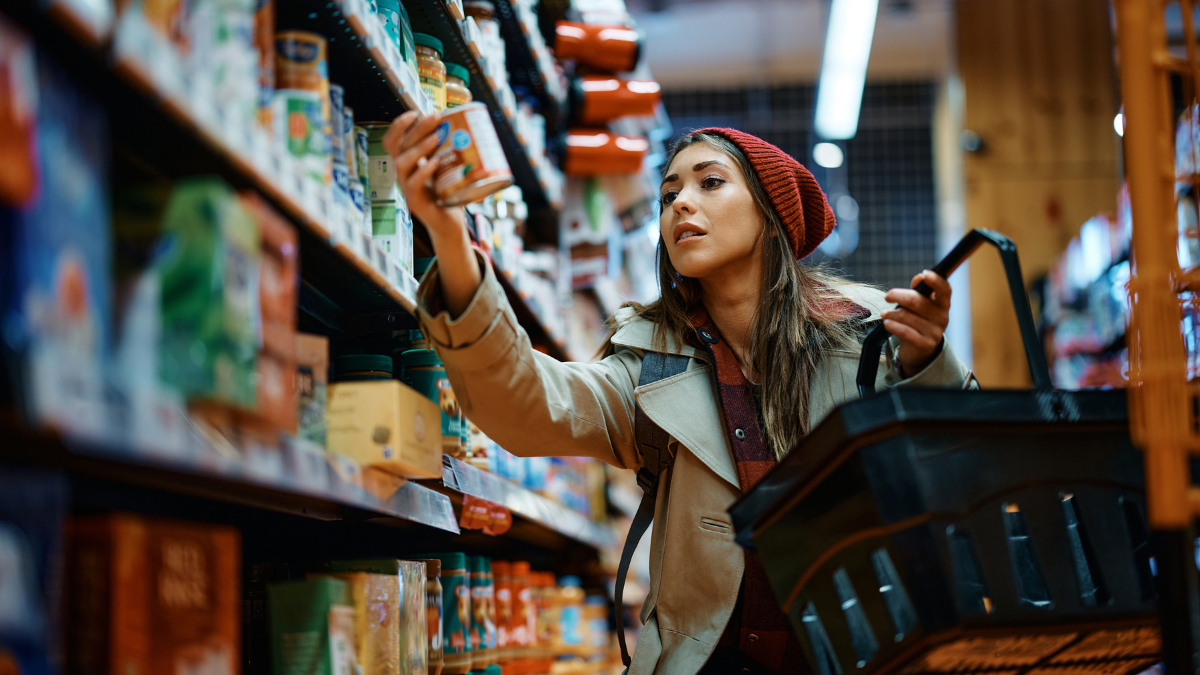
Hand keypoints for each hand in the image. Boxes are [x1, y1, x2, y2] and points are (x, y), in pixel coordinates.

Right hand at [382, 111, 465, 242]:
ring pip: (402, 163)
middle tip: (434, 118)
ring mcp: (406, 187)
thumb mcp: (447, 167)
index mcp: (408, 163)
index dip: (399, 125)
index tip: (415, 113)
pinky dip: (423, 171)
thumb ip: (450, 149)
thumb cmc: (448, 192)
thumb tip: (468, 123)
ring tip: (435, 138)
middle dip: (417, 129)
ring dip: (418, 148)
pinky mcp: (414, 202)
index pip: (393, 140)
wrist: (450, 222)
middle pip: (401, 146)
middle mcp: (403, 173)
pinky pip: (413, 184)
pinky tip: (434, 163)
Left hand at [882, 270, 950, 376]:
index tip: (925, 274)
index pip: (944, 290)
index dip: (936, 281)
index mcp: (943, 304)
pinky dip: (892, 325)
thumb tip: (919, 278)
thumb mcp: (920, 305)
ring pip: (906, 316)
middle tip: (888, 296)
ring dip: (891, 314)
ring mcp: (935, 332)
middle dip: (897, 296)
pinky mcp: (925, 344)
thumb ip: (919, 290)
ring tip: (885, 315)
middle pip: (916, 301)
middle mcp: (942, 317)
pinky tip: (887, 323)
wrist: (920, 350)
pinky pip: (904, 331)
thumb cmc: (919, 320)